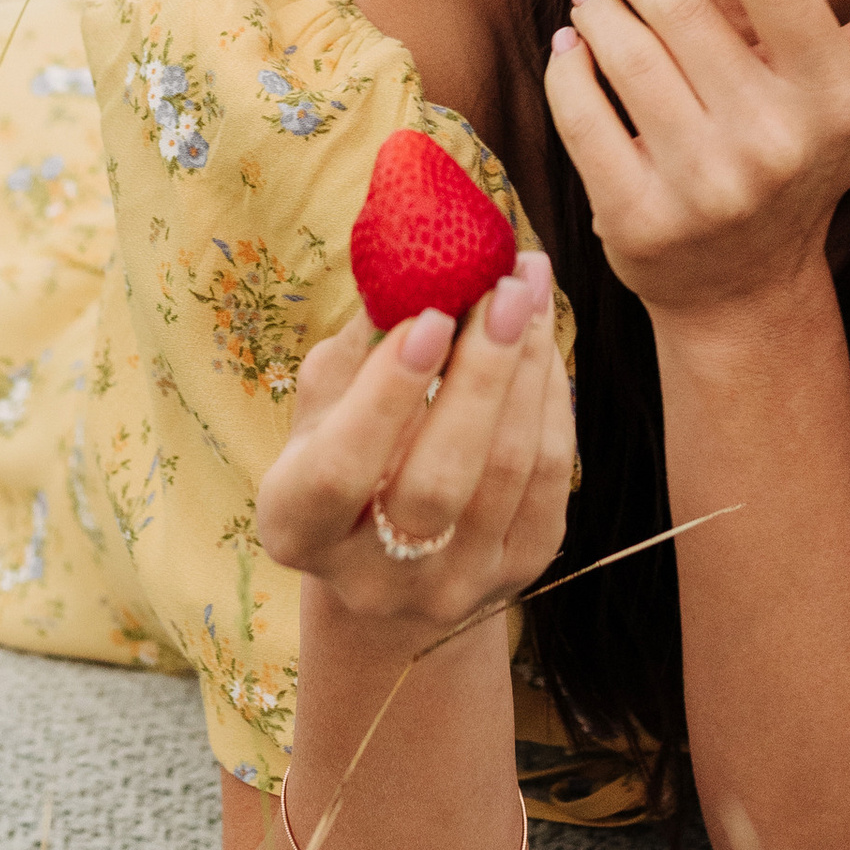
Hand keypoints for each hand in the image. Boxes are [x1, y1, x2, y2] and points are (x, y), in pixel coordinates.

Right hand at [255, 252, 573, 635]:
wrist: (393, 558)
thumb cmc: (347, 452)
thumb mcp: (327, 406)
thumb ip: (361, 347)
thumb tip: (412, 263)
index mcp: (298, 530)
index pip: (338, 472)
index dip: (385, 397)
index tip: (431, 317)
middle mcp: (375, 579)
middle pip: (438, 480)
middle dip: (480, 374)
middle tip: (504, 289)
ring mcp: (453, 586)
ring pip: (508, 473)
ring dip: (527, 370)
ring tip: (529, 291)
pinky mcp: (519, 571)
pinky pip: (551, 478)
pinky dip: (551, 399)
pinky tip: (542, 342)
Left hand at [544, 0, 849, 323]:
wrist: (745, 289)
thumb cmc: (802, 163)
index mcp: (832, 97)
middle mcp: (774, 144)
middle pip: (683, 10)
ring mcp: (704, 187)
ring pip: (624, 55)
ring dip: (597, 7)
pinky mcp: (637, 220)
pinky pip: (580, 113)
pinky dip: (568, 65)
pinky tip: (573, 44)